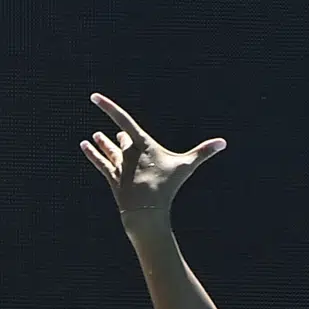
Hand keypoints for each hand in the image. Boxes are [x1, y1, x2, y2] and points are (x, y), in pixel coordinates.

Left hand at [80, 92, 223, 225]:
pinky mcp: (113, 179)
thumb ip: (203, 152)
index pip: (123, 120)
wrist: (147, 211)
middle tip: (115, 134)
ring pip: (108, 151)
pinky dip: (92, 154)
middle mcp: (127, 153)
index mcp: (142, 144)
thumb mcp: (186, 166)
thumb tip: (223, 142)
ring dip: (102, 144)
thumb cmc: (167, 187)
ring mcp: (119, 166)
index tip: (94, 97)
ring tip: (94, 137)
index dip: (108, 107)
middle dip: (119, 137)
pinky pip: (100, 163)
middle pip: (121, 140)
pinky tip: (84, 146)